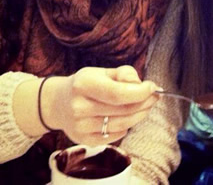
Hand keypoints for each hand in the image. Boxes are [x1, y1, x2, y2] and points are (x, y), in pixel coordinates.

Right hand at [43, 65, 159, 145]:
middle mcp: (80, 107)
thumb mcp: (101, 72)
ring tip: (145, 105)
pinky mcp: (84, 140)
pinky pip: (116, 135)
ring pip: (123, 125)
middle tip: (154, 96)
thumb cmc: (86, 84)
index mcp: (83, 84)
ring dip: (140, 115)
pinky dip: (126, 126)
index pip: (118, 93)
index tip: (152, 87)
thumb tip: (141, 85)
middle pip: (123, 110)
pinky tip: (126, 116)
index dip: (140, 92)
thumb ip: (124, 74)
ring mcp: (81, 126)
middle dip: (144, 103)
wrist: (58, 103)